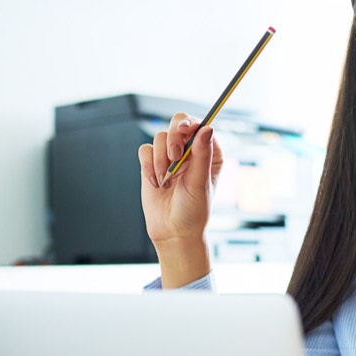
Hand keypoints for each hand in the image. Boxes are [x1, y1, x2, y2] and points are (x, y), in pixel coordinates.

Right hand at [137, 113, 223, 286]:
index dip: (192, 123)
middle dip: (173, 138)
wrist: (173, 232)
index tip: (185, 131)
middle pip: (178, 123)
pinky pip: (145, 150)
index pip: (201, 125)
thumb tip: (207, 128)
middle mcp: (190, 151)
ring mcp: (170, 156)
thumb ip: (202, 155)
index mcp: (210, 153)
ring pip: (160, 137)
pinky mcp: (152, 163)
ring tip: (166, 179)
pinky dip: (148, 165)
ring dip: (161, 158)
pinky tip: (156, 182)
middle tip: (174, 157)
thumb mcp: (200, 183)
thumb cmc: (194, 211)